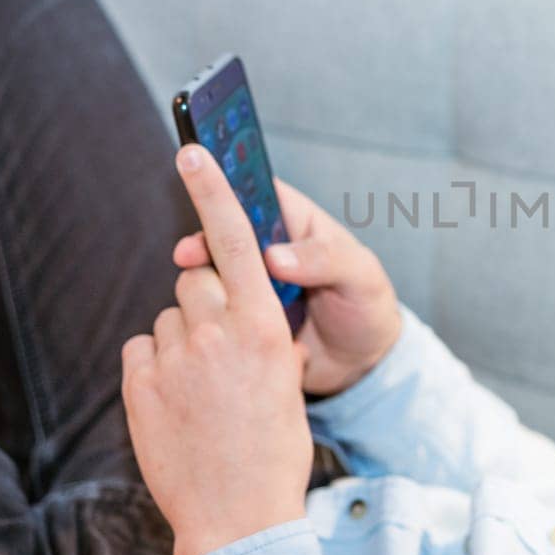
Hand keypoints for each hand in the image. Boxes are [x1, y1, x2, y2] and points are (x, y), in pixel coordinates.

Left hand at [122, 144, 311, 554]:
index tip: (192, 150)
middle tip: (221, 349)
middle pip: (196, 278)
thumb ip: (265, 335)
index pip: (235, 240)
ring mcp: (175, 358)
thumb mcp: (287, 382)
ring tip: (201, 388)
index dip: (214, 190)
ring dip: (182, 339)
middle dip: (206, 300)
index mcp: (266, 326)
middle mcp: (219, 332)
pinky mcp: (139, 384)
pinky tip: (176, 401)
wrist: (238, 520)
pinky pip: (142, 348)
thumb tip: (243, 311)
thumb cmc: (275, 450)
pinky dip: (155, 366)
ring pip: (169, 315)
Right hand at [173, 177, 401, 397]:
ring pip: (215, 269)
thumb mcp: (359, 276)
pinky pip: (217, 306)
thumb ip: (324, 260)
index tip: (206, 202)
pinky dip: (207, 310)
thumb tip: (275, 258)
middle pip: (224, 231)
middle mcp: (266, 246)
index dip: (227, 194)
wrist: (361, 363)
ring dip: (201, 277)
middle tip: (188, 255)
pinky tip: (201, 320)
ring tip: (194, 289)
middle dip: (204, 240)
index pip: (253, 192)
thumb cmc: (366, 306)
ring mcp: (251, 281)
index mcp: (294, 221)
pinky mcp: (242, 313)